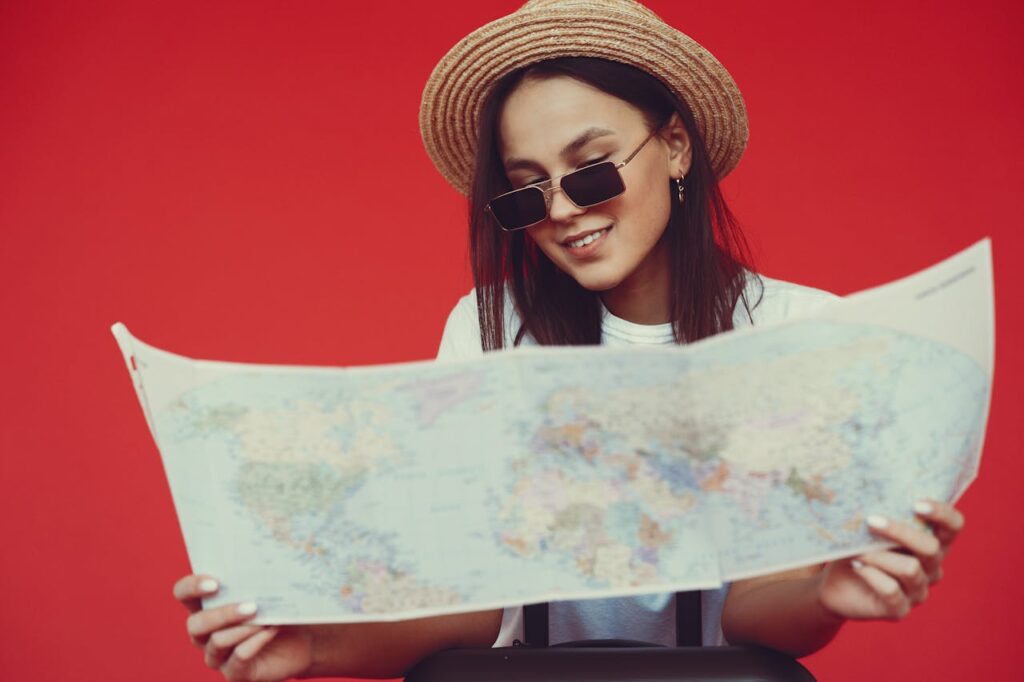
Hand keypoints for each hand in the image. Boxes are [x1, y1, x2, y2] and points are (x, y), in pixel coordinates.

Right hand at [173, 575, 313, 681]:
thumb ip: (258, 575)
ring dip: (244, 628)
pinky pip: (238, 659)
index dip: (192, 587)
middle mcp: (205, 633)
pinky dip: (255, 642)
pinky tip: (271, 630)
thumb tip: (261, 558)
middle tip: (252, 606)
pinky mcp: (236, 672)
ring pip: (217, 642)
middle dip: (223, 614)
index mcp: (206, 605)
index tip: (215, 583)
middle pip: (196, 624)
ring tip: (267, 619)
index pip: (184, 593)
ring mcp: (218, 655)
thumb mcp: (270, 588)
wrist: (305, 638)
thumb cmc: (282, 606)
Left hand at [816, 500, 963, 620]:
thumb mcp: (867, 529)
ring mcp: (918, 591)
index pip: (953, 526)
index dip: (942, 513)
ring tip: (857, 550)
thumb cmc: (855, 548)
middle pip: (930, 547)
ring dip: (878, 555)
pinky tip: (857, 566)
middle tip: (871, 520)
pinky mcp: (900, 609)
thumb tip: (870, 494)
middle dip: (899, 532)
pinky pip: (892, 590)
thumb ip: (878, 513)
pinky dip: (871, 575)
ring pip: (910, 569)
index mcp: (931, 542)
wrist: (835, 585)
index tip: (917, 503)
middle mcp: (931, 568)